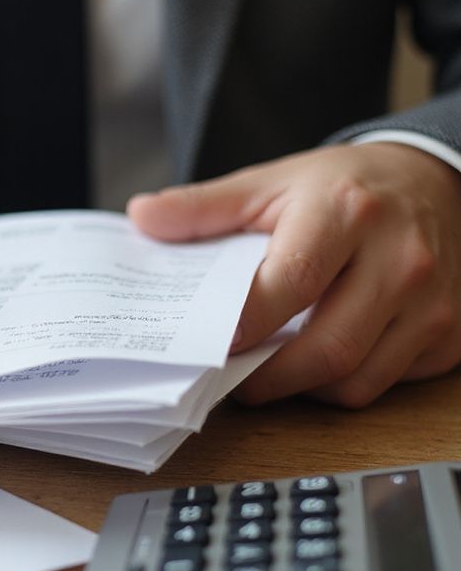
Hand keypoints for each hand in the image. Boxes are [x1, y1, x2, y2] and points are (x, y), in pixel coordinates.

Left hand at [128, 143, 460, 406]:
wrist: (437, 180)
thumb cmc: (345, 188)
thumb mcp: (273, 184)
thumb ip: (204, 207)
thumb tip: (141, 217)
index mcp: (346, 214)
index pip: (289, 286)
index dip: (244, 327)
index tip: (210, 346)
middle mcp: (400, 259)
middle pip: (327, 350)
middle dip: (269, 380)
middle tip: (233, 380)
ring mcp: (433, 302)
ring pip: (358, 380)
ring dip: (306, 390)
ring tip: (275, 372)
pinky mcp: (451, 334)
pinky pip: (389, 382)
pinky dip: (347, 383)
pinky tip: (323, 361)